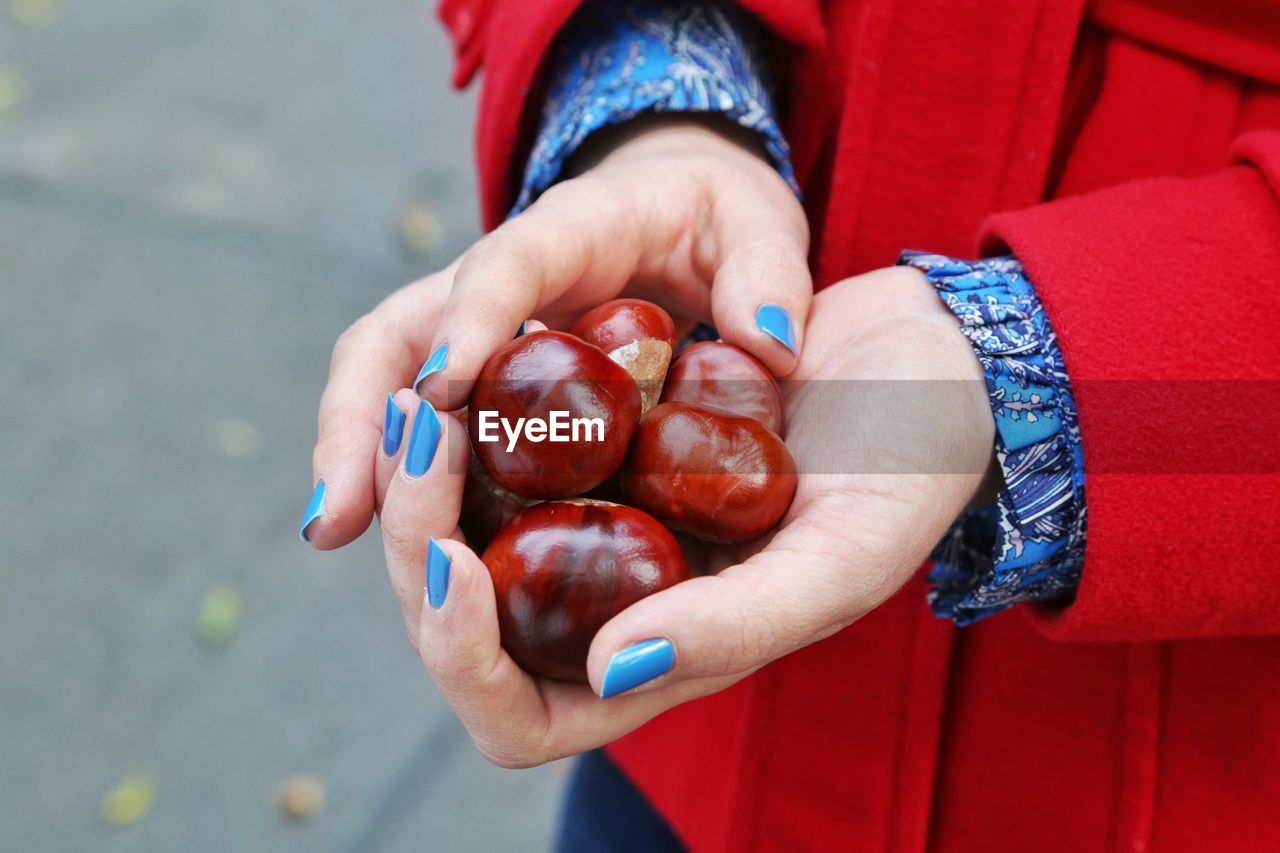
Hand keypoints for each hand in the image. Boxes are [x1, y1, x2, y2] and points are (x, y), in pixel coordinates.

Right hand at [303, 116, 809, 548]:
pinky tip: (399, 543)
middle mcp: (500, 279)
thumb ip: (768, 271)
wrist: (683, 207)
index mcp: (569, 229)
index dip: (470, 323)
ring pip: (386, 376)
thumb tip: (772, 345)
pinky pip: (423, 420)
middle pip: (396, 331)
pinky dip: (397, 473)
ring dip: (356, 452)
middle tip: (341, 508)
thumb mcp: (758, 222)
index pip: (503, 268)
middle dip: (360, 415)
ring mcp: (481, 329)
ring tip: (332, 531)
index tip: (445, 391)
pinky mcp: (486, 376)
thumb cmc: (719, 213)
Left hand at [377, 266, 995, 766]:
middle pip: (464, 618)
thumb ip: (737, 627)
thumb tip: (607, 665)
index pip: (520, 713)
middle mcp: (615, 600)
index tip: (452, 562)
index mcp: (663, 654)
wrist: (925, 361)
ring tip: (423, 399)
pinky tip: (461, 365)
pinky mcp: (600, 448)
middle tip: (418, 435)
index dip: (464, 659)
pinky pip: (501, 455)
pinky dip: (470, 421)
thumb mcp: (842, 555)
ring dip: (422, 478)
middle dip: (416, 540)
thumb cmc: (907, 471)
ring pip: (463, 531)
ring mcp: (602, 523)